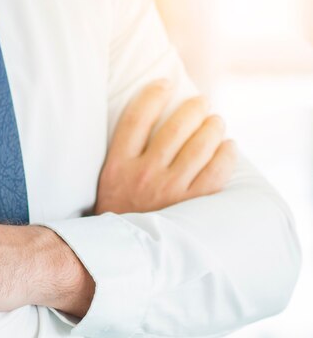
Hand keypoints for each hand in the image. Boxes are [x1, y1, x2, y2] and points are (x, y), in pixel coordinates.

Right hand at [95, 80, 236, 214]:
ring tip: (216, 121)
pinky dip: (227, 153)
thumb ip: (124, 153)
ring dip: (213, 126)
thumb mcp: (109, 180)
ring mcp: (168, 191)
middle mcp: (143, 175)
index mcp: (118, 166)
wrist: (124, 254)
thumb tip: (151, 116)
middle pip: (175, 126)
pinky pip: (217, 170)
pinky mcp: (191, 206)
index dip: (152, 94)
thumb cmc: (119, 211)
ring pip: (200, 145)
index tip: (164, 83)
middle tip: (201, 101)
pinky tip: (228, 147)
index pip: (137, 118)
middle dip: (193, 107)